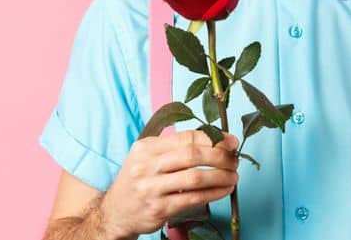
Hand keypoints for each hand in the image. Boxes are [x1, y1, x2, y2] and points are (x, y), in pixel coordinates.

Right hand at [97, 129, 239, 238]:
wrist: (116, 212)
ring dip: (220, 176)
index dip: (213, 138)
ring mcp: (151, 188)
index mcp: (145, 148)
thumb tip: (213, 140)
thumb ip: (172, 148)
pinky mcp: (159, 209)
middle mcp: (146, 166)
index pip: (185, 138)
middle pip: (192, 155)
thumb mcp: (146, 158)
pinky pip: (193, 199)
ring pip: (195, 178)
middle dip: (220, 156)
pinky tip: (224, 190)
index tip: (231, 141)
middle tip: (235, 160)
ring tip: (233, 176)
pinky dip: (214, 193)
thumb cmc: (138, 182)